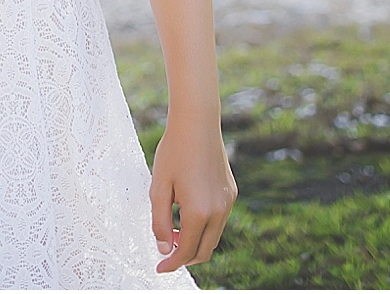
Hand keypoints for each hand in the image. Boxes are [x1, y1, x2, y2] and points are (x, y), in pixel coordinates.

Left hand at [150, 115, 235, 272]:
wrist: (197, 121)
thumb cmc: (174, 151)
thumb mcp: (158, 189)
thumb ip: (159, 223)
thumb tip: (164, 249)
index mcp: (199, 212)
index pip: (186, 251)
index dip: (171, 264)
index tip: (159, 268)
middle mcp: (219, 210)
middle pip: (204, 251)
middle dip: (185, 257)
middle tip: (166, 249)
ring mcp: (228, 201)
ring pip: (213, 237)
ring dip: (195, 241)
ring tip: (174, 229)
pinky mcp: (231, 191)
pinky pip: (219, 220)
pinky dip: (204, 226)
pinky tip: (187, 211)